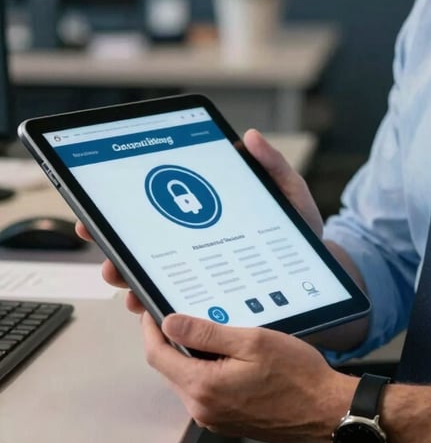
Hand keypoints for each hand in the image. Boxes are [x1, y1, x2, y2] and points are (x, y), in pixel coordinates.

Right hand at [77, 129, 324, 313]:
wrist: (320, 274)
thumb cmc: (299, 232)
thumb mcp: (289, 194)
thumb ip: (272, 166)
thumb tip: (249, 136)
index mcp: (204, 216)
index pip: (156, 211)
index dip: (123, 211)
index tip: (98, 212)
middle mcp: (193, 246)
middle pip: (142, 246)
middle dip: (113, 246)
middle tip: (102, 245)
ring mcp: (198, 275)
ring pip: (151, 277)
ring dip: (130, 277)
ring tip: (124, 278)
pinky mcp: (209, 302)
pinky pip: (176, 305)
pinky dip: (157, 304)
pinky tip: (150, 303)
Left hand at [143, 311, 355, 442]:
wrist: (325, 410)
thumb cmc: (296, 374)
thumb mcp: (253, 341)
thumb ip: (207, 334)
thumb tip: (170, 323)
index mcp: (203, 387)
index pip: (158, 356)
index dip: (150, 329)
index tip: (152, 308)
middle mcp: (201, 409)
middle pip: (169, 369)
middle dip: (170, 340)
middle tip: (183, 311)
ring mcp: (214, 418)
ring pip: (188, 380)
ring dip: (191, 355)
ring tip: (210, 329)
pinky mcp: (227, 421)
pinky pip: (205, 391)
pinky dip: (207, 370)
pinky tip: (227, 354)